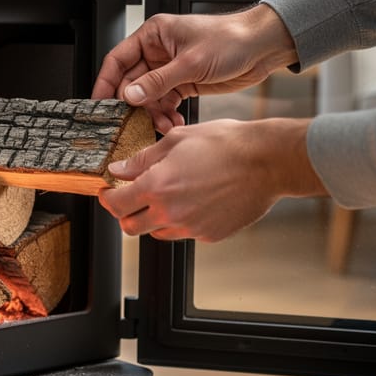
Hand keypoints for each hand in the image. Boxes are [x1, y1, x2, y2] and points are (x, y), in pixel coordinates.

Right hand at [92, 4, 298, 133]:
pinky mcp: (183, 83)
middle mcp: (158, 52)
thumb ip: (158, 81)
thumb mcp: (191, 62)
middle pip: (132, 82)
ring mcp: (170, 68)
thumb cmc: (232, 39)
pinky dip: (167, 115)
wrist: (263, 47)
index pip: (118, 59)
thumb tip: (131, 95)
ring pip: (149, 96)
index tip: (98, 103)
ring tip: (160, 125)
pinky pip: (165, 102)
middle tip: (129, 122)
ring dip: (152, 113)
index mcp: (154, 35)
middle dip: (133, 104)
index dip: (106, 82)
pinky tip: (172, 123)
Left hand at [98, 118, 325, 241]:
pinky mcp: (209, 235)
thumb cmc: (225, 144)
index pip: (116, 204)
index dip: (108, 197)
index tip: (108, 191)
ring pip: (156, 232)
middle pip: (130, 227)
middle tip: (130, 198)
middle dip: (125, 213)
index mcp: (157, 186)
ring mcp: (190, 227)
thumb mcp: (176, 140)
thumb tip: (118, 169)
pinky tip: (193, 200)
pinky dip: (180, 221)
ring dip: (153, 218)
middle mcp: (170, 212)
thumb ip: (142, 159)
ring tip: (167, 195)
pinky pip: (184, 232)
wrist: (268, 161)